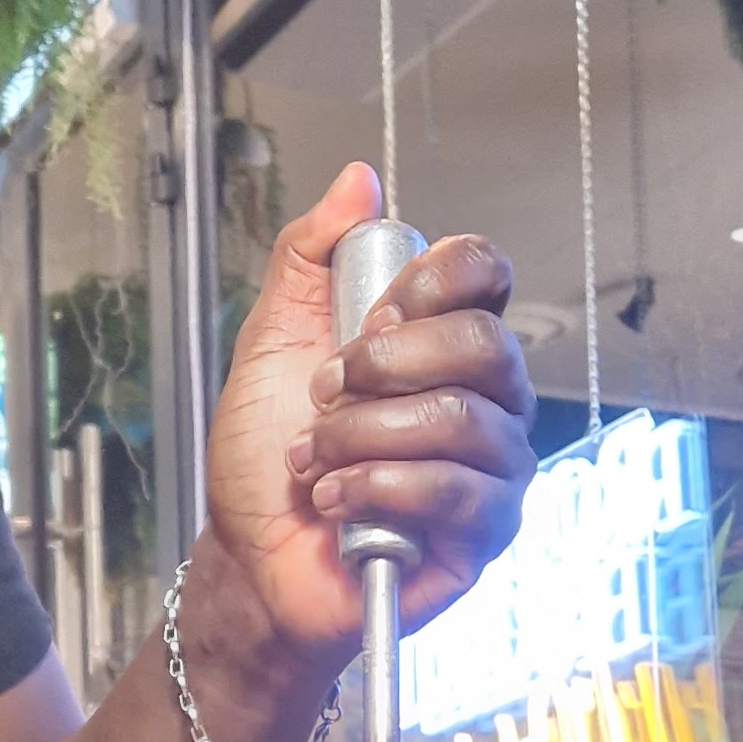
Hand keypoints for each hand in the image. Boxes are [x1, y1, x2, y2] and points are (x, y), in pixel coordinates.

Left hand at [188, 159, 535, 741]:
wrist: (248, 560)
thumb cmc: (265, 460)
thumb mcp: (270, 338)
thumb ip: (311, 255)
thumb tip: (356, 180)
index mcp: (442, 339)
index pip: (483, 271)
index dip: (425, 284)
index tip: (366, 320)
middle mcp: (484, 396)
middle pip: (483, 341)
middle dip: (381, 367)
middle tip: (324, 396)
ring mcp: (494, 466)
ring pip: (462, 419)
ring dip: (362, 435)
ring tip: (314, 459)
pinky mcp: (486, 532)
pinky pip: (458, 491)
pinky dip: (378, 488)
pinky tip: (335, 500)